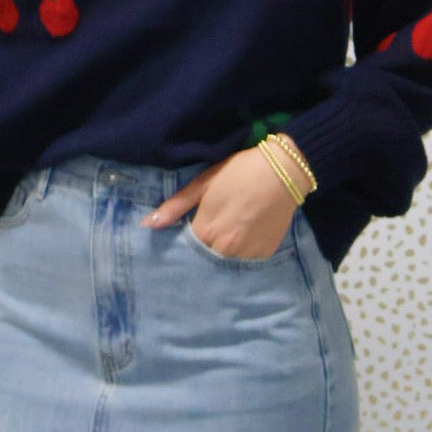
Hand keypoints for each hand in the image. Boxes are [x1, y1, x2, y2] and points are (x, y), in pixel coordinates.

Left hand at [138, 145, 297, 259]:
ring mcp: (248, 255)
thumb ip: (175, 206)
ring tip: (230, 230)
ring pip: (227, 261)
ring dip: (224, 250)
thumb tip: (147, 224)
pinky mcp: (266, 254)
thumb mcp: (203, 183)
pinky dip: (244, 250)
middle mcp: (226, 250)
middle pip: (205, 258)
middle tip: (209, 230)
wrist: (284, 171)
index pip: (184, 250)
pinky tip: (247, 232)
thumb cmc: (239, 172)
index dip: (183, 241)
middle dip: (203, 248)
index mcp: (206, 232)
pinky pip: (248, 259)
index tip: (186, 232)